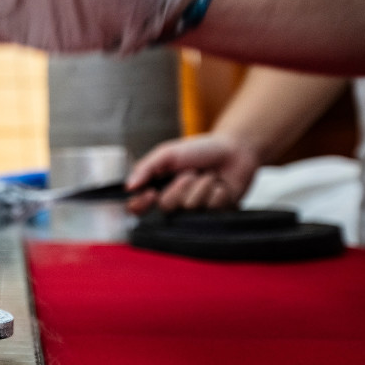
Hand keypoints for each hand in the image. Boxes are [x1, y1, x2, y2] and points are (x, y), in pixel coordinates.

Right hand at [125, 133, 260, 214]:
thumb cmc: (201, 149)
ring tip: (208, 176)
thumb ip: (146, 168)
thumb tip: (129, 185)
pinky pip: (212, 210)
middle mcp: (175, 200)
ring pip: (190, 208)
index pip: (138, 207)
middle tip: (191, 173)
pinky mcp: (216, 214)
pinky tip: (221, 185)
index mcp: (159, 186)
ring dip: (201, 187)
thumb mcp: (168, 153)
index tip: (151, 193)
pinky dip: (217, 193)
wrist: (235, 150)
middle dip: (180, 187)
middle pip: (166, 207)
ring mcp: (195, 209)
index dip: (141, 204)